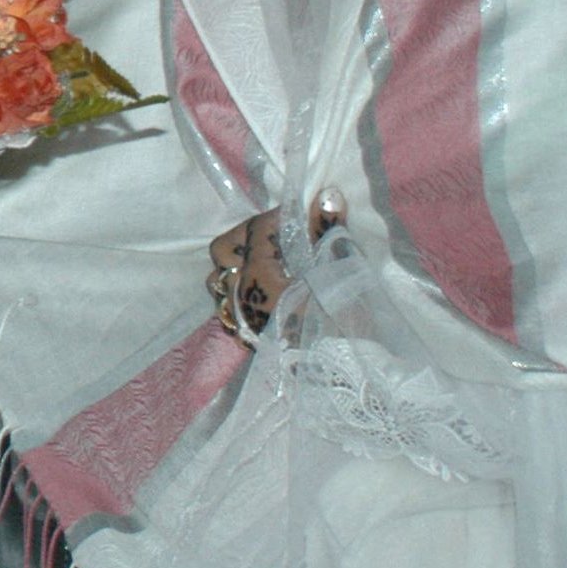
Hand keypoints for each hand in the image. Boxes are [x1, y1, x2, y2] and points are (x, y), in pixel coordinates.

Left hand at [207, 189, 345, 339]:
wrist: (345, 373)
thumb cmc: (344, 320)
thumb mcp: (341, 271)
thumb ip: (329, 231)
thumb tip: (326, 194)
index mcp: (259, 277)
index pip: (257, 230)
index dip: (278, 217)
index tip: (301, 214)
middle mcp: (240, 297)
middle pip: (223, 252)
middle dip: (248, 236)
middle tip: (278, 234)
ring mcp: (240, 319)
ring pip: (220, 280)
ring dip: (239, 265)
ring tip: (268, 261)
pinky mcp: (247, 338)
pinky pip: (229, 305)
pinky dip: (241, 291)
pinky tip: (264, 289)